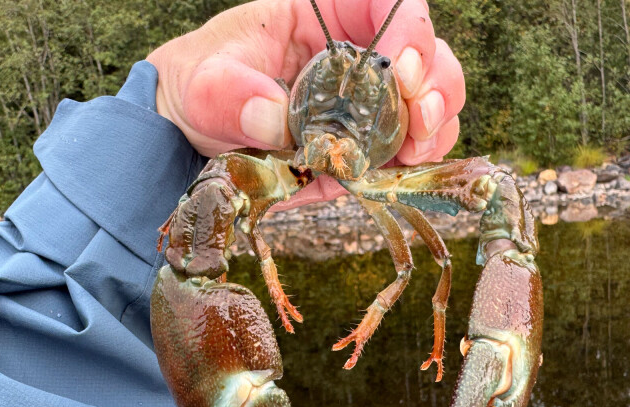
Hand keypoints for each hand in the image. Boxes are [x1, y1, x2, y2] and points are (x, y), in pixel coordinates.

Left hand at [147, 0, 464, 210]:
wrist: (193, 135)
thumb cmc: (202, 86)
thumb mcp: (205, 81)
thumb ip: (231, 95)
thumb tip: (271, 116)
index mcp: (327, 14)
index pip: (387, 1)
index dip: (409, 28)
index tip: (398, 68)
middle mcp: (360, 53)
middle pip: (428, 53)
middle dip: (436, 84)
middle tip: (418, 116)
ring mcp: (371, 101)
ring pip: (434, 100)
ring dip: (436, 125)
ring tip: (415, 148)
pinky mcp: (370, 144)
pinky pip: (414, 147)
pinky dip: (421, 159)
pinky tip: (405, 168)